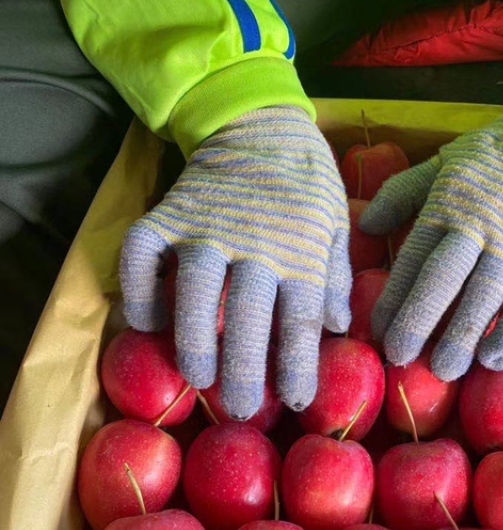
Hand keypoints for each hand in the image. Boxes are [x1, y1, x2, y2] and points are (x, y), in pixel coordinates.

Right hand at [119, 107, 350, 417]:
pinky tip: (146, 322)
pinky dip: (140, 290)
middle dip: (245, 372)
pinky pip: (143, 256)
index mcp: (301, 250)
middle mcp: (253, 243)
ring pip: (194, 294)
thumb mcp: (335, 223)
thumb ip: (335, 275)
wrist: (257, 119)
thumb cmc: (305, 180)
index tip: (297, 401)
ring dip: (194, 343)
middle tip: (243, 410)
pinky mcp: (166, 212)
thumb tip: (336, 327)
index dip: (298, 366)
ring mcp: (205, 227)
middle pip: (248, 318)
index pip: (300, 320)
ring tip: (197, 380)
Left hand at [358, 87, 502, 379]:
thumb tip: (364, 226)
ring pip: (486, 293)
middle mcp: (478, 224)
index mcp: (446, 204)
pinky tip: (496, 357)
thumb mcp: (441, 164)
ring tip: (445, 369)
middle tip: (399, 358)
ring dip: (464, 335)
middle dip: (418, 321)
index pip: (414, 256)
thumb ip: (402, 193)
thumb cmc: (492, 156)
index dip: (393, 297)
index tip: (377, 332)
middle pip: (444, 278)